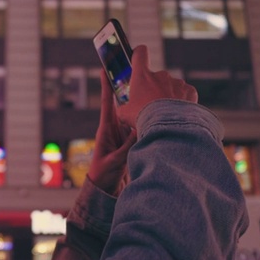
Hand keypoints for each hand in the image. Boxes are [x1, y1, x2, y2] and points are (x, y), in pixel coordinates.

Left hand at [87, 70, 137, 196]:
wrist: (105, 190)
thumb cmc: (103, 175)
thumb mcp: (115, 161)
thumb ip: (126, 147)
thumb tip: (139, 130)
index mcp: (106, 130)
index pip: (107, 104)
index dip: (106, 86)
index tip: (105, 69)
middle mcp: (115, 129)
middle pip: (122, 104)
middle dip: (127, 88)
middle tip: (133, 70)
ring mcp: (123, 134)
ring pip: (133, 114)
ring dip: (139, 102)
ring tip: (148, 86)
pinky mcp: (131, 142)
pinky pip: (140, 127)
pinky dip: (146, 119)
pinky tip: (156, 111)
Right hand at [117, 45, 197, 128]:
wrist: (167, 126)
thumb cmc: (144, 117)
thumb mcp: (125, 114)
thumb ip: (124, 109)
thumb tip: (122, 111)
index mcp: (142, 76)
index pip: (140, 54)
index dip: (138, 53)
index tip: (138, 56)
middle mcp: (160, 75)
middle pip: (156, 77)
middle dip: (154, 89)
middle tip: (151, 105)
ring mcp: (176, 82)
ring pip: (170, 87)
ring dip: (168, 96)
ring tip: (165, 112)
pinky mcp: (189, 91)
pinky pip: (185, 94)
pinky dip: (182, 101)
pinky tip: (178, 112)